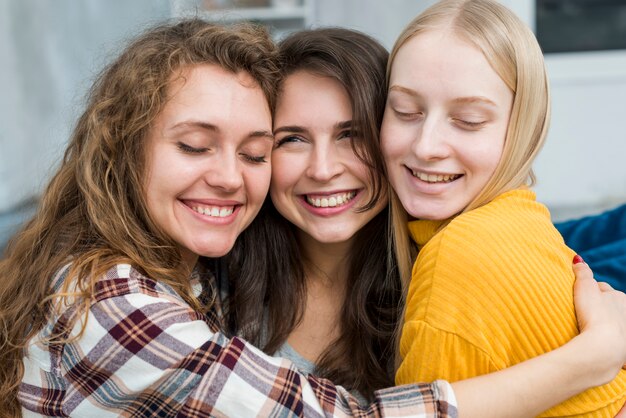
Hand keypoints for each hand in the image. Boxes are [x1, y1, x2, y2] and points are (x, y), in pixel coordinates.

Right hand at [572, 258, 625, 382]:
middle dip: (601, 308)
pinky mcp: (623, 352)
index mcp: (621, 298)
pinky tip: (599, 346)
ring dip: (604, 325)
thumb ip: (583, 272)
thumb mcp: (585, 288)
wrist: (604, 348)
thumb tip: (578, 259)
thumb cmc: (594, 316)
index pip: (604, 289)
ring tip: (588, 330)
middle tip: (583, 312)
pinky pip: (615, 344)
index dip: (591, 291)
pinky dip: (608, 343)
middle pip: (611, 307)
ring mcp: (625, 333)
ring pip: (613, 324)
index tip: (580, 296)